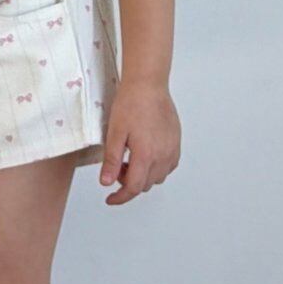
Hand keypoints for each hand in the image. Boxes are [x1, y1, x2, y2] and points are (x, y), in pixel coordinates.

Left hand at [99, 77, 180, 204]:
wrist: (148, 85)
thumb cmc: (131, 103)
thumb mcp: (114, 133)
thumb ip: (111, 161)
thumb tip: (106, 182)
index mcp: (146, 154)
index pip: (133, 187)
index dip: (120, 197)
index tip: (111, 198)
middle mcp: (162, 155)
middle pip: (145, 184)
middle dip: (128, 182)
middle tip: (117, 167)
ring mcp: (172, 149)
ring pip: (158, 177)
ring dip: (143, 176)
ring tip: (130, 158)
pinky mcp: (176, 142)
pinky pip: (168, 166)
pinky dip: (156, 168)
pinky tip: (145, 155)